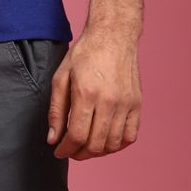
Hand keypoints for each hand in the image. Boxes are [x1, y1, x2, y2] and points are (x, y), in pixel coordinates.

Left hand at [45, 27, 141, 160]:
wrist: (113, 36)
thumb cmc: (84, 54)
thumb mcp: (61, 76)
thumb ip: (56, 110)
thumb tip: (53, 138)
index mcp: (87, 93)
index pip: (76, 135)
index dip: (65, 150)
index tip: (59, 151)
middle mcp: (109, 101)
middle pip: (95, 144)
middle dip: (79, 154)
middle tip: (71, 151)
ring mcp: (126, 103)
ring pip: (113, 144)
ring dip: (97, 152)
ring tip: (86, 146)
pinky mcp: (137, 104)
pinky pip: (130, 136)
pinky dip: (117, 145)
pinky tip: (105, 140)